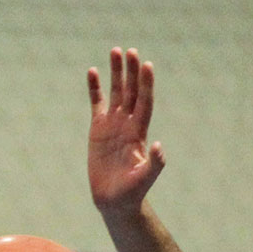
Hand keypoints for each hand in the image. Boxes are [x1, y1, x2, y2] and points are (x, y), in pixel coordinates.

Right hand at [87, 47, 164, 215]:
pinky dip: (95, 88)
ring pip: (116, 92)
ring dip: (116, 72)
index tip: (146, 65)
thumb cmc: (132, 192)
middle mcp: (128, 124)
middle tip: (130, 50)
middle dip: (131, 71)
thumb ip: (154, 164)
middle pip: (131, 91)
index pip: (144, 102)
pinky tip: (92, 71)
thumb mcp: (144, 180)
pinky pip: (97, 103)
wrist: (115, 200)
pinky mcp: (98, 129)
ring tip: (115, 51)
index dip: (146, 84)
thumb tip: (159, 147)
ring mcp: (113, 124)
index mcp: (140, 133)